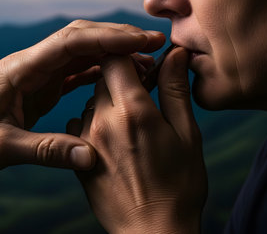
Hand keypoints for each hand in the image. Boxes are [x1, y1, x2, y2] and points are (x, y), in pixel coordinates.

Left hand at [0, 20, 165, 177]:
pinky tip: (117, 75)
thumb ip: (45, 151)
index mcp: (18, 70)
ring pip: (80, 53)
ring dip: (111, 53)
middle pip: (79, 39)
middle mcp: (29, 65)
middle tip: (153, 43)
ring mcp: (35, 75)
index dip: (108, 39)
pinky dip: (97, 70)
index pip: (69, 43)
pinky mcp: (38, 88)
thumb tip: (90, 157)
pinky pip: (73, 72)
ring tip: (144, 60)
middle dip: (117, 38)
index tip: (142, 41)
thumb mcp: (0, 149)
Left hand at [67, 48, 206, 232]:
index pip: (114, 59)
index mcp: (131, 111)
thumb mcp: (186, 134)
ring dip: (111, 99)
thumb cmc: (178, 186)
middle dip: (122, 75)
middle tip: (146, 87)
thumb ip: (174, 90)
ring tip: (134, 117)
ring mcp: (86, 139)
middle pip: (102, 77)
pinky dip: (98, 120)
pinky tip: (116, 134)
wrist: (152, 230)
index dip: (127, 52)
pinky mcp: (80, 155)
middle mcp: (102, 121)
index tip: (145, 59)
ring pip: (92, 100)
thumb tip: (173, 55)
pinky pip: (82, 123)